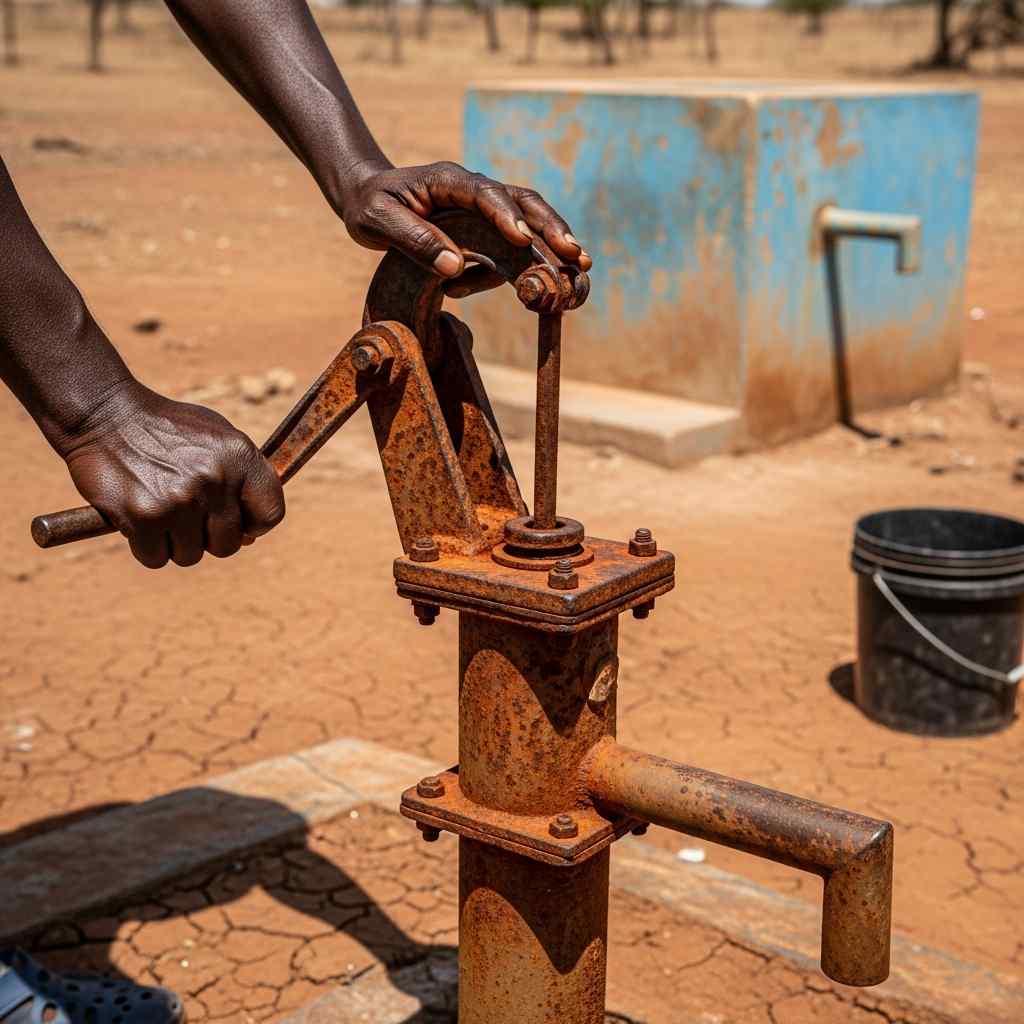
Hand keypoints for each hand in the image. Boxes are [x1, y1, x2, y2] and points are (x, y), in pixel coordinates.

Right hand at [60, 381, 284, 568]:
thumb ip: (242, 478)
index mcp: (240, 457)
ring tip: (160, 509)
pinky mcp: (144, 517)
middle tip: (185, 513)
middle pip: (228, 545)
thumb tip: (250, 535)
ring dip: (174, 543)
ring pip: (190, 556)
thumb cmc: (166, 430)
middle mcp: (215, 479)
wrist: (104, 414)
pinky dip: (146, 548)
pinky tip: (139, 520)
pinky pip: (156, 558)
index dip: (253, 525)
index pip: (270, 515)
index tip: (235, 522)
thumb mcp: (217, 437)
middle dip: (207, 537)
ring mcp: (180, 500)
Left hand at [340, 161, 592, 277]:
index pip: (484, 194)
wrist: (368, 199)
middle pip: (522, 201)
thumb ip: (413, 239)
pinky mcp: (485, 228)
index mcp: (448, 181)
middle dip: (550, 227)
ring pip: (528, 218)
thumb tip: (453, 267)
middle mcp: (473, 190)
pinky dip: (516, 266)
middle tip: (573, 254)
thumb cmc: (368, 205)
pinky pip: (509, 248)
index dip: (506, 216)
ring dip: (553, 242)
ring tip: (577, 268)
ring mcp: (484, 208)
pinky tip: (482, 290)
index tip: (523, 240)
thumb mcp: (376, 221)